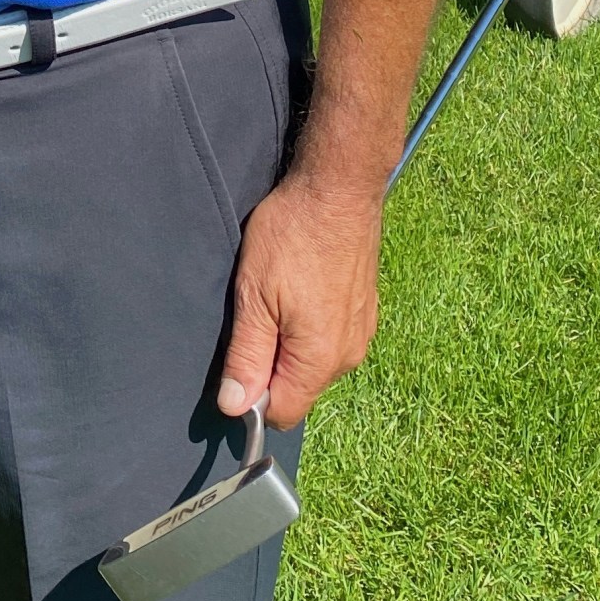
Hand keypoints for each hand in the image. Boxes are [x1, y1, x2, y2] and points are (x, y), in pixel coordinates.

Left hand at [215, 166, 383, 431]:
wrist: (338, 188)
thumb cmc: (293, 235)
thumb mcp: (253, 296)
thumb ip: (246, 357)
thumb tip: (234, 407)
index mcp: (319, 359)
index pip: (282, 413)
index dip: (253, 397)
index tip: (238, 360)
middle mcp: (349, 355)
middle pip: (299, 388)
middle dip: (271, 366)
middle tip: (255, 315)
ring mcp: (362, 332)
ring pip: (315, 363)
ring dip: (291, 343)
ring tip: (277, 296)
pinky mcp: (365, 311)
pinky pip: (332, 339)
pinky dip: (310, 325)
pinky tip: (299, 288)